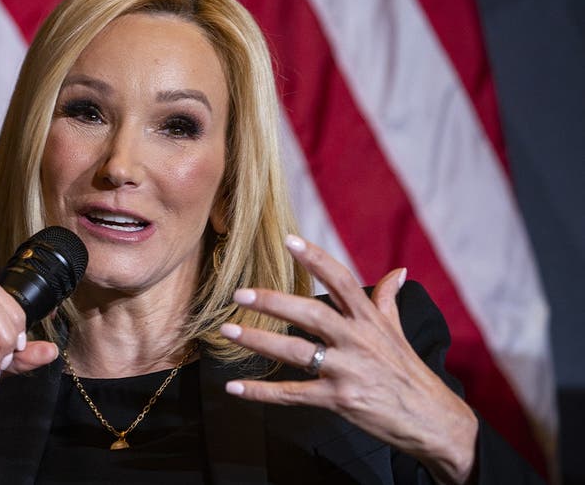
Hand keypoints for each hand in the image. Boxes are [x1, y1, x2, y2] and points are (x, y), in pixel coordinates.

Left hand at [220, 235, 477, 483]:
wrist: (432, 421)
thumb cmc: (409, 372)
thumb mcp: (399, 332)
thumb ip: (388, 300)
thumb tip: (399, 270)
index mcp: (369, 320)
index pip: (340, 280)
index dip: (315, 258)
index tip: (289, 240)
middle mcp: (357, 340)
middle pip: (311, 314)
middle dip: (273, 302)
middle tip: (240, 293)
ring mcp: (348, 371)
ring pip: (296, 352)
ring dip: (258, 341)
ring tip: (228, 331)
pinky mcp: (339, 400)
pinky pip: (292, 394)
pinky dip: (262, 392)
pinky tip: (234, 388)